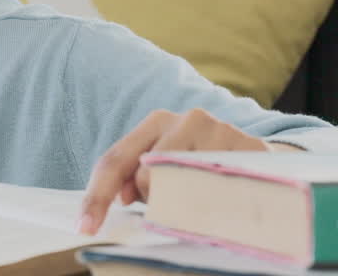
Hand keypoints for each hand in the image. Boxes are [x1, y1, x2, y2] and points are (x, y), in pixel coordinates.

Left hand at [78, 108, 269, 235]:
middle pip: (145, 174)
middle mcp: (186, 119)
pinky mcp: (247, 147)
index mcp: (156, 122)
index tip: (84, 226)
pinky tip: (223, 197)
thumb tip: (122, 197)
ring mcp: (218, 130)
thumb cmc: (202, 166)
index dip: (97, 196)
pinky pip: (216, 189)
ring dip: (183, 202)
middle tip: (171, 202)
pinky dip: (213, 203)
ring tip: (202, 195)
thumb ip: (137, 178)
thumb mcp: (167, 165)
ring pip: (180, 183)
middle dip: (151, 199)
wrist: (260, 158)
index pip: (114, 160)